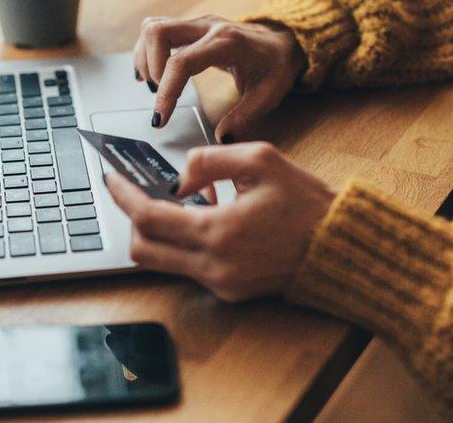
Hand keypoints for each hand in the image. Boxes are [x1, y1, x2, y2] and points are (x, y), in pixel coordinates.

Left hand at [105, 142, 335, 301]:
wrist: (341, 247)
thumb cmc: (306, 202)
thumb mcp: (260, 160)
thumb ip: (209, 160)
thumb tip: (178, 179)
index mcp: (219, 232)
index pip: (148, 218)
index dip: (123, 196)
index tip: (111, 178)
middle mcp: (214, 266)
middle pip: (143, 249)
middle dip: (133, 219)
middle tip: (137, 192)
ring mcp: (221, 284)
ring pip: (163, 261)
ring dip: (160, 232)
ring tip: (182, 202)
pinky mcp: (230, 292)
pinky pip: (189, 268)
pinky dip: (185, 243)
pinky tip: (207, 219)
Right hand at [133, 15, 302, 142]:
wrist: (283, 42)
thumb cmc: (275, 67)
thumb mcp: (268, 96)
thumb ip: (244, 117)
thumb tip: (221, 138)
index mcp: (226, 43)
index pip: (182, 62)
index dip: (166, 91)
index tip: (160, 118)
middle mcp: (208, 26)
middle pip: (158, 31)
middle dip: (150, 66)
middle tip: (159, 94)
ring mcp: (197, 23)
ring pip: (153, 26)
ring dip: (145, 57)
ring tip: (155, 85)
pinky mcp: (190, 26)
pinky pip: (157, 30)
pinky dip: (148, 51)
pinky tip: (152, 73)